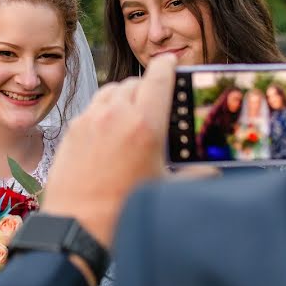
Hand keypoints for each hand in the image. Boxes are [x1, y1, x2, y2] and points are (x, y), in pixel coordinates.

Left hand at [42, 54, 176, 247]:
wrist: (77, 224)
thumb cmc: (122, 209)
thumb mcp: (164, 189)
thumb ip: (193, 176)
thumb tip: (212, 173)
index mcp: (145, 124)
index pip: (159, 77)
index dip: (167, 65)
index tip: (171, 61)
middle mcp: (116, 115)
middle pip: (135, 82)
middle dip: (147, 86)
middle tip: (156, 98)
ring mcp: (91, 119)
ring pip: (111, 91)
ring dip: (124, 95)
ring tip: (132, 112)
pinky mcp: (73, 129)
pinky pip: (92, 107)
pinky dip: (104, 110)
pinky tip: (109, 129)